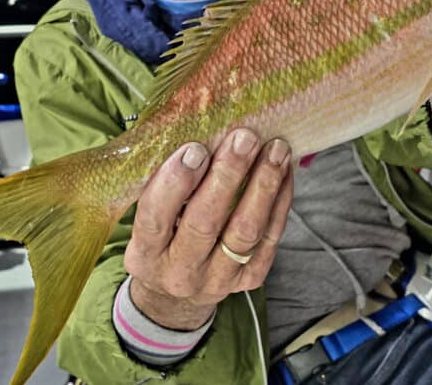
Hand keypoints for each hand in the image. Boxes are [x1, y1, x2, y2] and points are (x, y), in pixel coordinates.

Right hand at [123, 129, 292, 329]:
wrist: (176, 297)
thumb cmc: (161, 241)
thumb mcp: (147, 222)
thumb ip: (162, 187)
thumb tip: (196, 132)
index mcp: (146, 254)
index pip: (156, 218)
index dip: (175, 183)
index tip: (195, 149)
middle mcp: (180, 271)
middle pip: (205, 223)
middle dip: (227, 175)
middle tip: (244, 137)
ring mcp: (218, 279)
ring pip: (245, 231)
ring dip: (263, 185)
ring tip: (275, 149)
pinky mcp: (249, 280)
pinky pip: (270, 239)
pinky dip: (280, 202)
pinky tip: (285, 172)